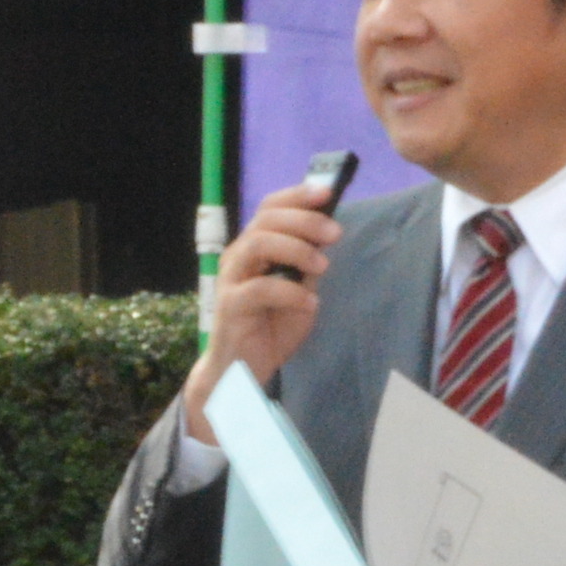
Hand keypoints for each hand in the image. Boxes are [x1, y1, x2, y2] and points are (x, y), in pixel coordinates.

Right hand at [176, 176, 349, 443]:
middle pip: (266, 220)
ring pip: (258, 244)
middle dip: (304, 221)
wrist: (242, 372)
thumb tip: (327, 235)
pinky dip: (291, 293)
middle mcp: (239, 258)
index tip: (327, 193)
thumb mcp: (299, 292)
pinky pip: (260, 289)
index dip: (297, 196)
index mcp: (254, 248)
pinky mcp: (230, 306)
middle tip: (334, 234)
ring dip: (296, 249)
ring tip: (322, 267)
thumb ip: (307, 266)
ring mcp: (231, 280)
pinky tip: (310, 304)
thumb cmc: (270, 328)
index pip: (270, 208)